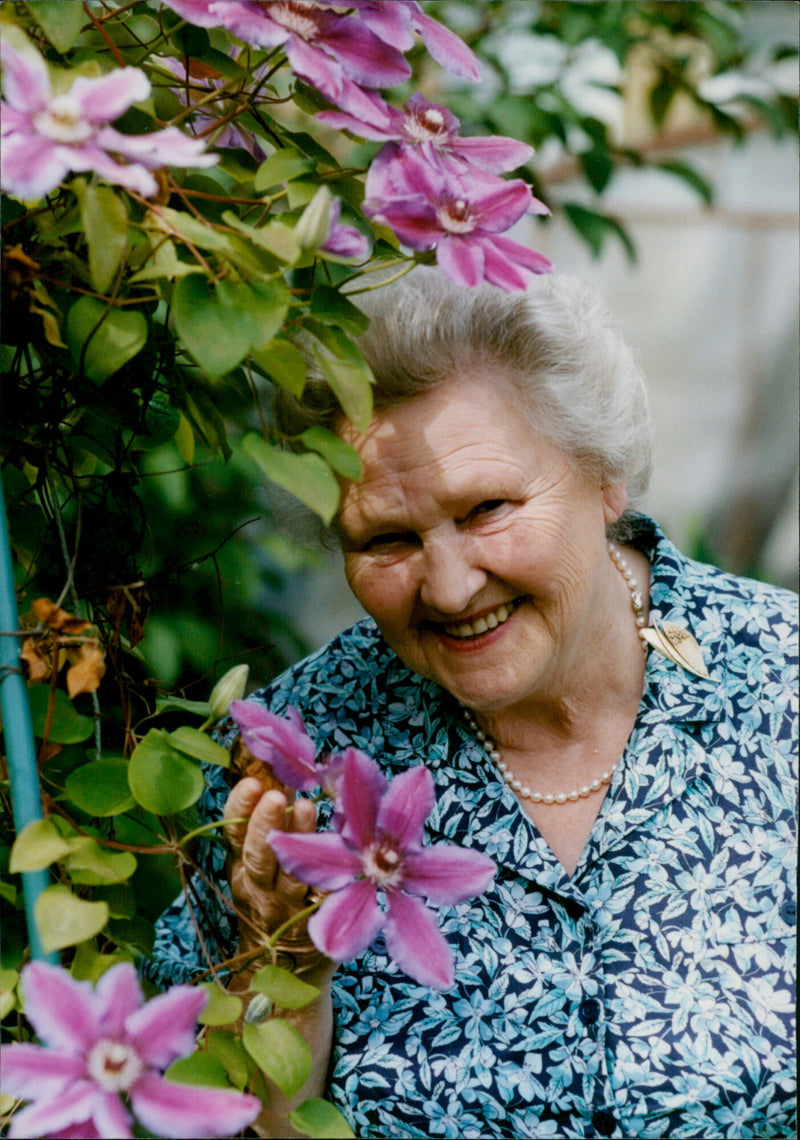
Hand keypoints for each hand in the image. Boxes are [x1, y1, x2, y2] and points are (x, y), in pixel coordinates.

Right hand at [223, 742, 331, 982]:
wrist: (290, 968)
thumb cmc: (278, 894)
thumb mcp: (263, 861)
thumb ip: (269, 819)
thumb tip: (280, 761)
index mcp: (242, 869)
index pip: (234, 836)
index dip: (240, 810)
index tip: (253, 783)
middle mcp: (260, 890)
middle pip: (258, 858)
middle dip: (264, 825)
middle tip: (278, 796)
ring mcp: (289, 911)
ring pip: (290, 877)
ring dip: (298, 843)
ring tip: (307, 809)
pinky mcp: (318, 925)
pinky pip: (324, 899)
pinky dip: (330, 875)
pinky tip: (341, 850)